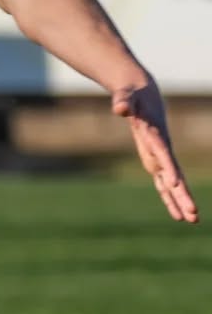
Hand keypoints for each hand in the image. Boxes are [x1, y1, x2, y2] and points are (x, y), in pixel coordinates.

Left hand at [112, 80, 196, 222]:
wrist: (143, 93)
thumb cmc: (132, 94)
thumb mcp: (126, 95)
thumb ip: (123, 101)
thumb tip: (120, 108)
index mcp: (155, 134)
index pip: (163, 153)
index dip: (169, 167)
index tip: (175, 183)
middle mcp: (161, 148)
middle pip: (174, 173)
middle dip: (182, 193)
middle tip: (193, 213)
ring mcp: (159, 156)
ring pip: (172, 182)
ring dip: (180, 201)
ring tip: (193, 221)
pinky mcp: (155, 161)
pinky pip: (162, 183)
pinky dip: (169, 198)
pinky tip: (177, 215)